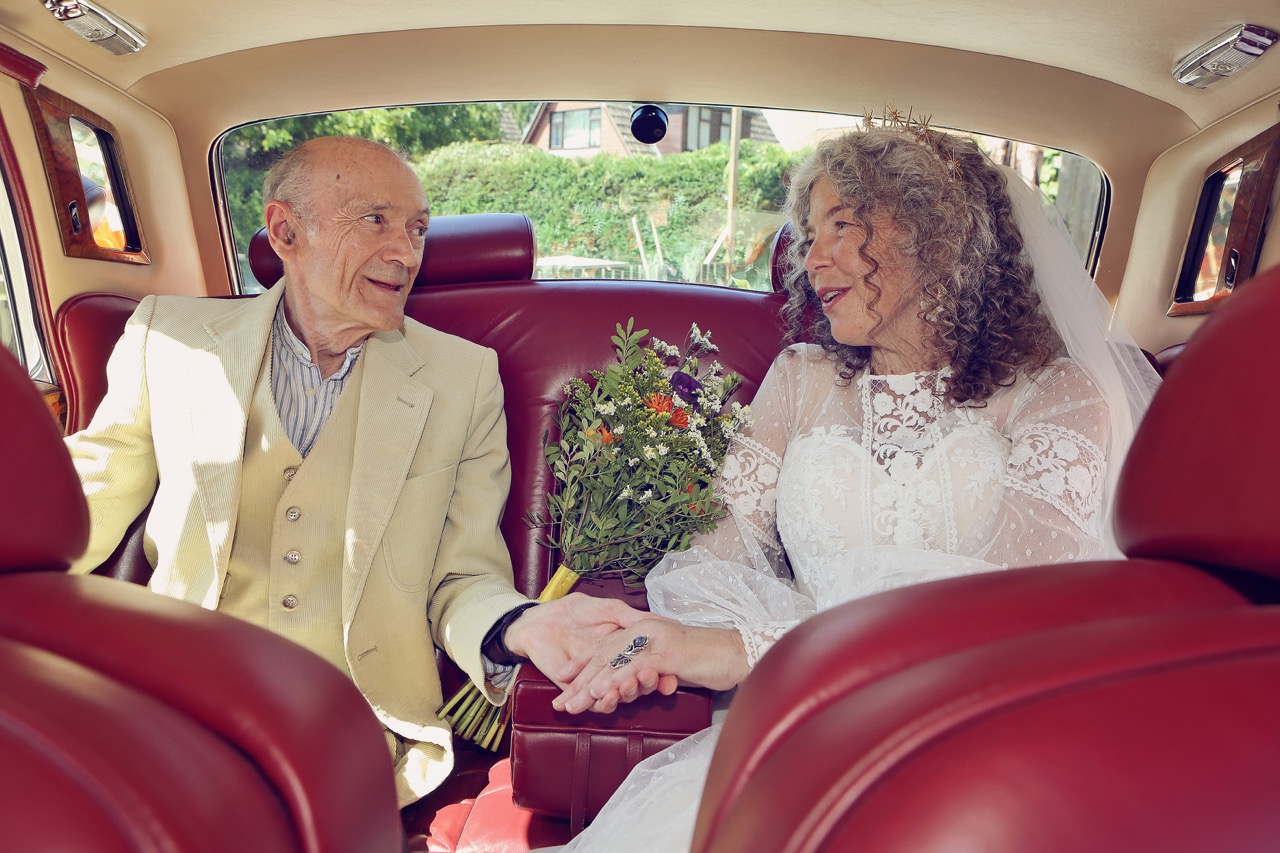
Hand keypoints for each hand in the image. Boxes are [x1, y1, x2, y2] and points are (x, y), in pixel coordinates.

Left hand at [502, 592, 671, 688]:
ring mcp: (598, 681)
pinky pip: (595, 703)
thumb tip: (664, 621)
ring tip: (627, 688)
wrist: (543, 619)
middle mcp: (614, 668)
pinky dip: (602, 701)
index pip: (646, 667)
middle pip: (635, 683)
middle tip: (650, 680)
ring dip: (624, 694)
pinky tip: (603, 695)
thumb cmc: (576, 611)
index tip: (673, 681)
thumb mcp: (610, 610)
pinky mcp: (580, 693)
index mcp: (624, 650)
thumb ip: (632, 618)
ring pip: (618, 695)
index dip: (660, 676)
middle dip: (644, 684)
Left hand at [553, 618, 747, 714]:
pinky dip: (614, 682)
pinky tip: (600, 695)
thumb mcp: (672, 659)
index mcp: (644, 629)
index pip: (606, 646)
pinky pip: (633, 667)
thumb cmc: (708, 658)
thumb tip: (635, 677)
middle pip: (603, 655)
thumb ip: (651, 663)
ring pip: (613, 662)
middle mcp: (645, 630)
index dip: (584, 663)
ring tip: (572, 705)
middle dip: (579, 682)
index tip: (565, 680)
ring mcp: (654, 639)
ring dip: (590, 686)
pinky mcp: (665, 652)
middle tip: (560, 704)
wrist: (737, 652)